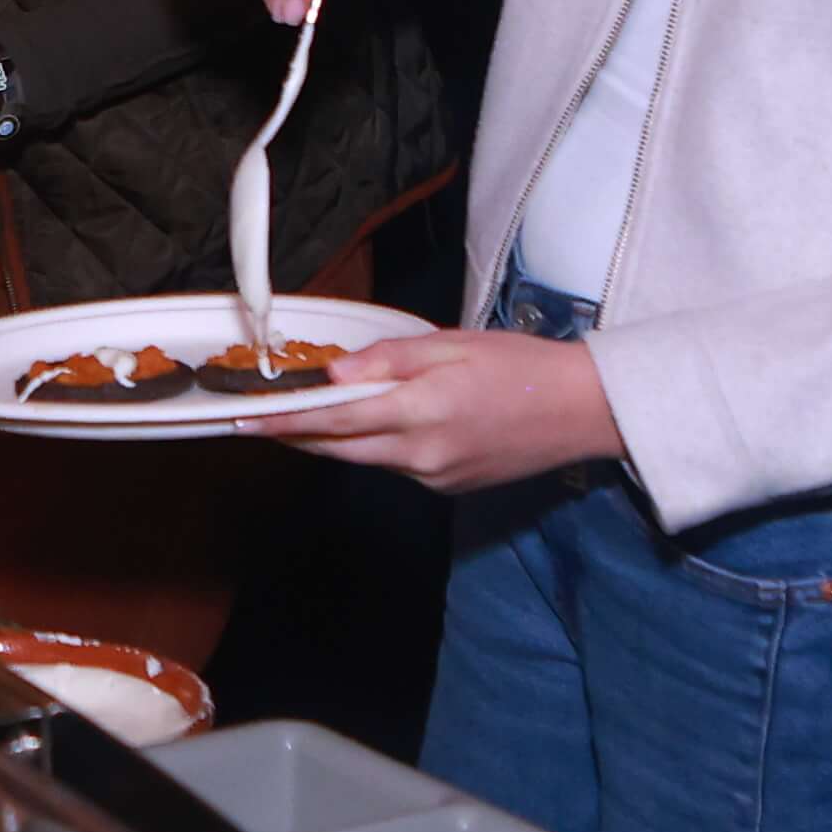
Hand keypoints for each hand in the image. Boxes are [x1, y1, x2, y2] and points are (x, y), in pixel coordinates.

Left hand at [270, 328, 627, 493]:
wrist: (583, 412)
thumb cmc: (523, 366)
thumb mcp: (454, 344)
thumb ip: (390, 360)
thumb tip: (335, 373)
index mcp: (422, 411)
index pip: (336, 419)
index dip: (287, 420)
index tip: (247, 418)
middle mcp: (422, 455)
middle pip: (341, 449)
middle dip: (296, 436)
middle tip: (257, 422)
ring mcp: (435, 477)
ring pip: (367, 460)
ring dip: (334, 442)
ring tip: (304, 419)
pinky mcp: (448, 487)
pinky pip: (397, 467)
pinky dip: (376, 447)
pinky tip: (372, 427)